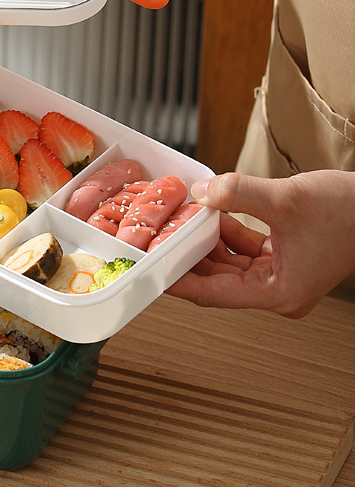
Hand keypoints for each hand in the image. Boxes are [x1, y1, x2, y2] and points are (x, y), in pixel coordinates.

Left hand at [167, 170, 354, 316]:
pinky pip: (245, 250)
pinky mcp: (286, 258)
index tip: (151, 272)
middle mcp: (278, 291)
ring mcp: (282, 276)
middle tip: (157, 243)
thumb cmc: (349, 212)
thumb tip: (201, 192)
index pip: (213, 294)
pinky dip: (227, 234)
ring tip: (180, 224)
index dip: (179, 282)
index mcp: (277, 293)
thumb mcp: (285, 199)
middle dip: (188, 258)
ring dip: (207, 243)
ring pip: (230, 264)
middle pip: (218, 280)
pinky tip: (211, 214)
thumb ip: (237, 194)